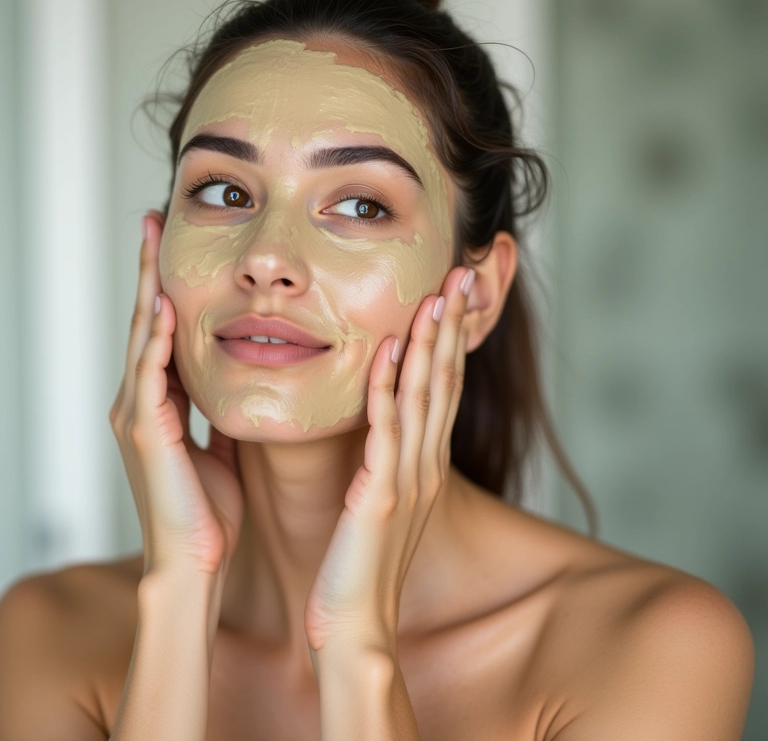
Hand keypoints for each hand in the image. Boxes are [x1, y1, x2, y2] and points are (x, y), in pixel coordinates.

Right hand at [109, 211, 244, 577]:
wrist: (197, 565)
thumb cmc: (211, 513)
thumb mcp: (222, 449)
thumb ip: (221, 414)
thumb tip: (242, 383)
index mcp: (162, 407)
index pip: (165, 333)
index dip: (169, 288)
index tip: (177, 248)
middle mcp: (141, 404)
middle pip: (148, 322)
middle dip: (151, 271)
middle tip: (155, 221)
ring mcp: (138, 417)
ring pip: (143, 338)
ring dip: (149, 287)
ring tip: (153, 240)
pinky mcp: (146, 435)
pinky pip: (151, 377)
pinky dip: (157, 340)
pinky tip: (166, 306)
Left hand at [304, 265, 472, 651]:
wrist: (356, 629)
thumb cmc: (360, 568)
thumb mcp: (382, 505)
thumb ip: (387, 464)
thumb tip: (382, 430)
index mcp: (424, 466)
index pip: (444, 391)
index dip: (451, 341)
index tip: (453, 296)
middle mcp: (426, 466)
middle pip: (446, 384)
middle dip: (453, 328)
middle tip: (462, 275)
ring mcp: (408, 480)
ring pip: (426, 399)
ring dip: (432, 345)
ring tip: (438, 295)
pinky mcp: (382, 497)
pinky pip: (387, 433)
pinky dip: (391, 390)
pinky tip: (392, 351)